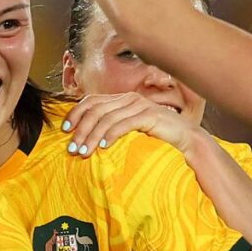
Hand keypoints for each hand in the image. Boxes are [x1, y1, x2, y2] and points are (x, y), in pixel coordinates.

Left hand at [61, 93, 200, 157]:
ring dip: (93, 136)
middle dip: (81, 129)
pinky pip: (124, 124)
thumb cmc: (157, 136)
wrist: (186, 138)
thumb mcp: (130, 129)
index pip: (91, 101)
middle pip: (96, 110)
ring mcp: (139, 105)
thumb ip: (113, 127)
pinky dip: (111, 135)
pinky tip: (103, 147)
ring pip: (107, 118)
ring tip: (84, 151)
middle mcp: (129, 98)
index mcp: (122, 99)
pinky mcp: (149, 115)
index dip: (75, 114)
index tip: (65, 130)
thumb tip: (88, 139)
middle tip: (72, 147)